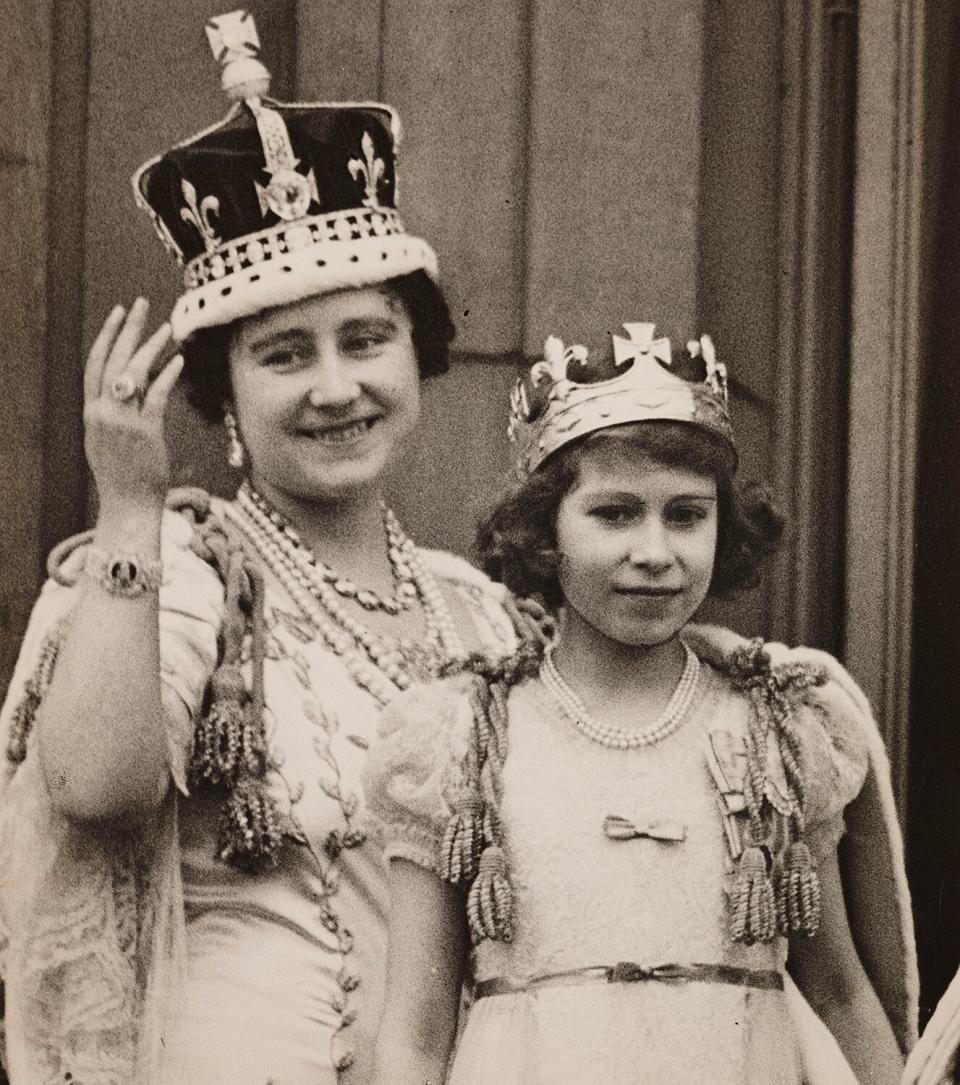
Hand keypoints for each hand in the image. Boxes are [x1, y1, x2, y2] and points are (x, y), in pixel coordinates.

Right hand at [83, 297, 183, 510]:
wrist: (127, 505)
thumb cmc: (123, 475)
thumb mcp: (107, 440)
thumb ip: (113, 413)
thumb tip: (129, 387)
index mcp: (92, 413)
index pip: (95, 365)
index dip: (107, 336)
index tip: (118, 312)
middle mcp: (103, 413)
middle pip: (113, 360)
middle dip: (128, 328)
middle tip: (142, 303)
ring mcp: (122, 422)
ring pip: (134, 373)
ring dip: (151, 347)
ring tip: (167, 328)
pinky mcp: (145, 432)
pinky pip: (157, 396)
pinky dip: (167, 376)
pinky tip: (178, 361)